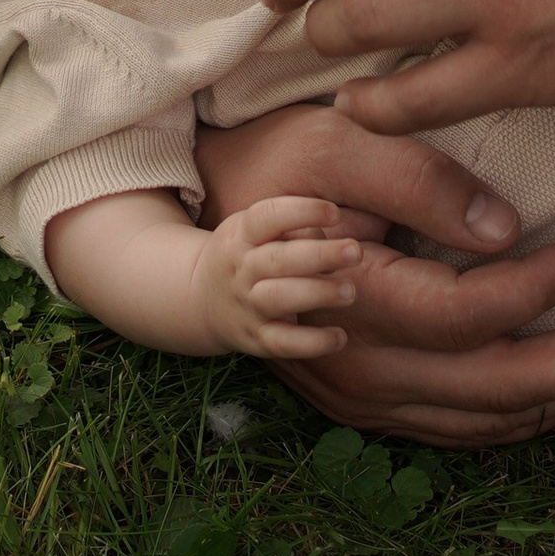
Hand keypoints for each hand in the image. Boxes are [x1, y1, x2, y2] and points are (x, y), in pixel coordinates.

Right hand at [188, 196, 370, 361]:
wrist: (200, 299)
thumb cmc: (246, 254)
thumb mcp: (254, 231)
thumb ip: (293, 229)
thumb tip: (336, 240)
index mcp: (242, 234)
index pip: (268, 216)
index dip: (302, 212)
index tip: (334, 212)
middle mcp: (242, 269)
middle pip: (279, 260)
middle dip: (320, 255)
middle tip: (355, 251)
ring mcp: (247, 305)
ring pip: (280, 299)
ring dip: (317, 294)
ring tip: (350, 291)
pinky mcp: (256, 339)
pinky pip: (283, 343)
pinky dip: (312, 343)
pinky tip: (340, 337)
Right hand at [192, 102, 554, 446]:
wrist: (195, 248)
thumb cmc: (265, 174)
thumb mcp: (333, 146)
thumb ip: (418, 181)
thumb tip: (506, 226)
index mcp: (359, 303)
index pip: (474, 312)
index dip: (543, 285)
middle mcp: (365, 371)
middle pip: (500, 388)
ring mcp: (364, 401)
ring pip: (486, 420)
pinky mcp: (366, 407)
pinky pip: (458, 430)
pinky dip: (518, 414)